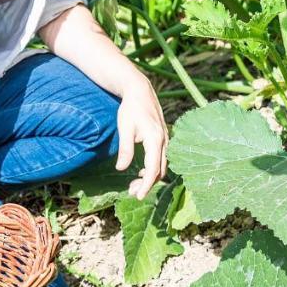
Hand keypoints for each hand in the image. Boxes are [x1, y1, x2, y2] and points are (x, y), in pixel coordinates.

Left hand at [114, 77, 168, 199]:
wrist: (140, 90)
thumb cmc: (131, 108)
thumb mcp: (125, 128)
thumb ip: (125, 149)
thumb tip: (121, 168)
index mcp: (155, 139)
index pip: (153, 169)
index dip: (146, 185)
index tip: (138, 195)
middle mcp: (164, 140)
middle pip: (160, 170)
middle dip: (147, 184)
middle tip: (132, 192)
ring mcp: (165, 139)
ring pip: (162, 165)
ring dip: (150, 177)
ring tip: (134, 185)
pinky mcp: (163, 138)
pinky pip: (161, 158)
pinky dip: (153, 168)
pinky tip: (140, 173)